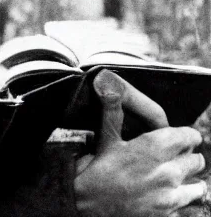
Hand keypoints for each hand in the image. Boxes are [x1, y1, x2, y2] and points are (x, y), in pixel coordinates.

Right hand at [74, 70, 207, 216]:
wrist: (86, 207)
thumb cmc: (94, 171)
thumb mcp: (104, 139)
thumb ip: (113, 111)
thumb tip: (105, 80)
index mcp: (154, 148)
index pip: (189, 136)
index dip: (185, 136)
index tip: (178, 137)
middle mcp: (168, 171)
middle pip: (196, 160)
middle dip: (186, 156)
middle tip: (170, 157)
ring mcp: (170, 195)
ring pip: (197, 183)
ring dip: (187, 178)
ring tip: (171, 176)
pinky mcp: (169, 212)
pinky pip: (188, 201)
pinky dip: (182, 196)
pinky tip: (167, 193)